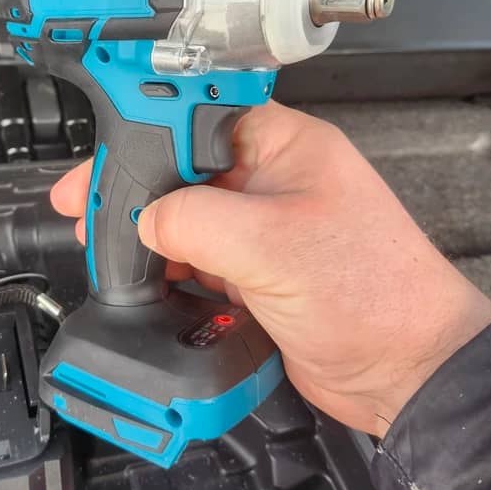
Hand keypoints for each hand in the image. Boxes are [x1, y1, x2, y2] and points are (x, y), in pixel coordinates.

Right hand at [51, 102, 490, 436]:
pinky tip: (145, 280)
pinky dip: (167, 270)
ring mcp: (261, 229)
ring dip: (147, 233)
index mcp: (285, 146)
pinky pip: (195, 260)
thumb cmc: (375, 296)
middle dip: (134, 189)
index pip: (198, 116)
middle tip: (88, 207)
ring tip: (107, 247)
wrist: (402, 373)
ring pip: (185, 217)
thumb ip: (195, 221)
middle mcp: (271, 181)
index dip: (144, 129)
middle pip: (182, 168)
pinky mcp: (253, 272)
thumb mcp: (272, 244)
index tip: (105, 153)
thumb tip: (145, 219)